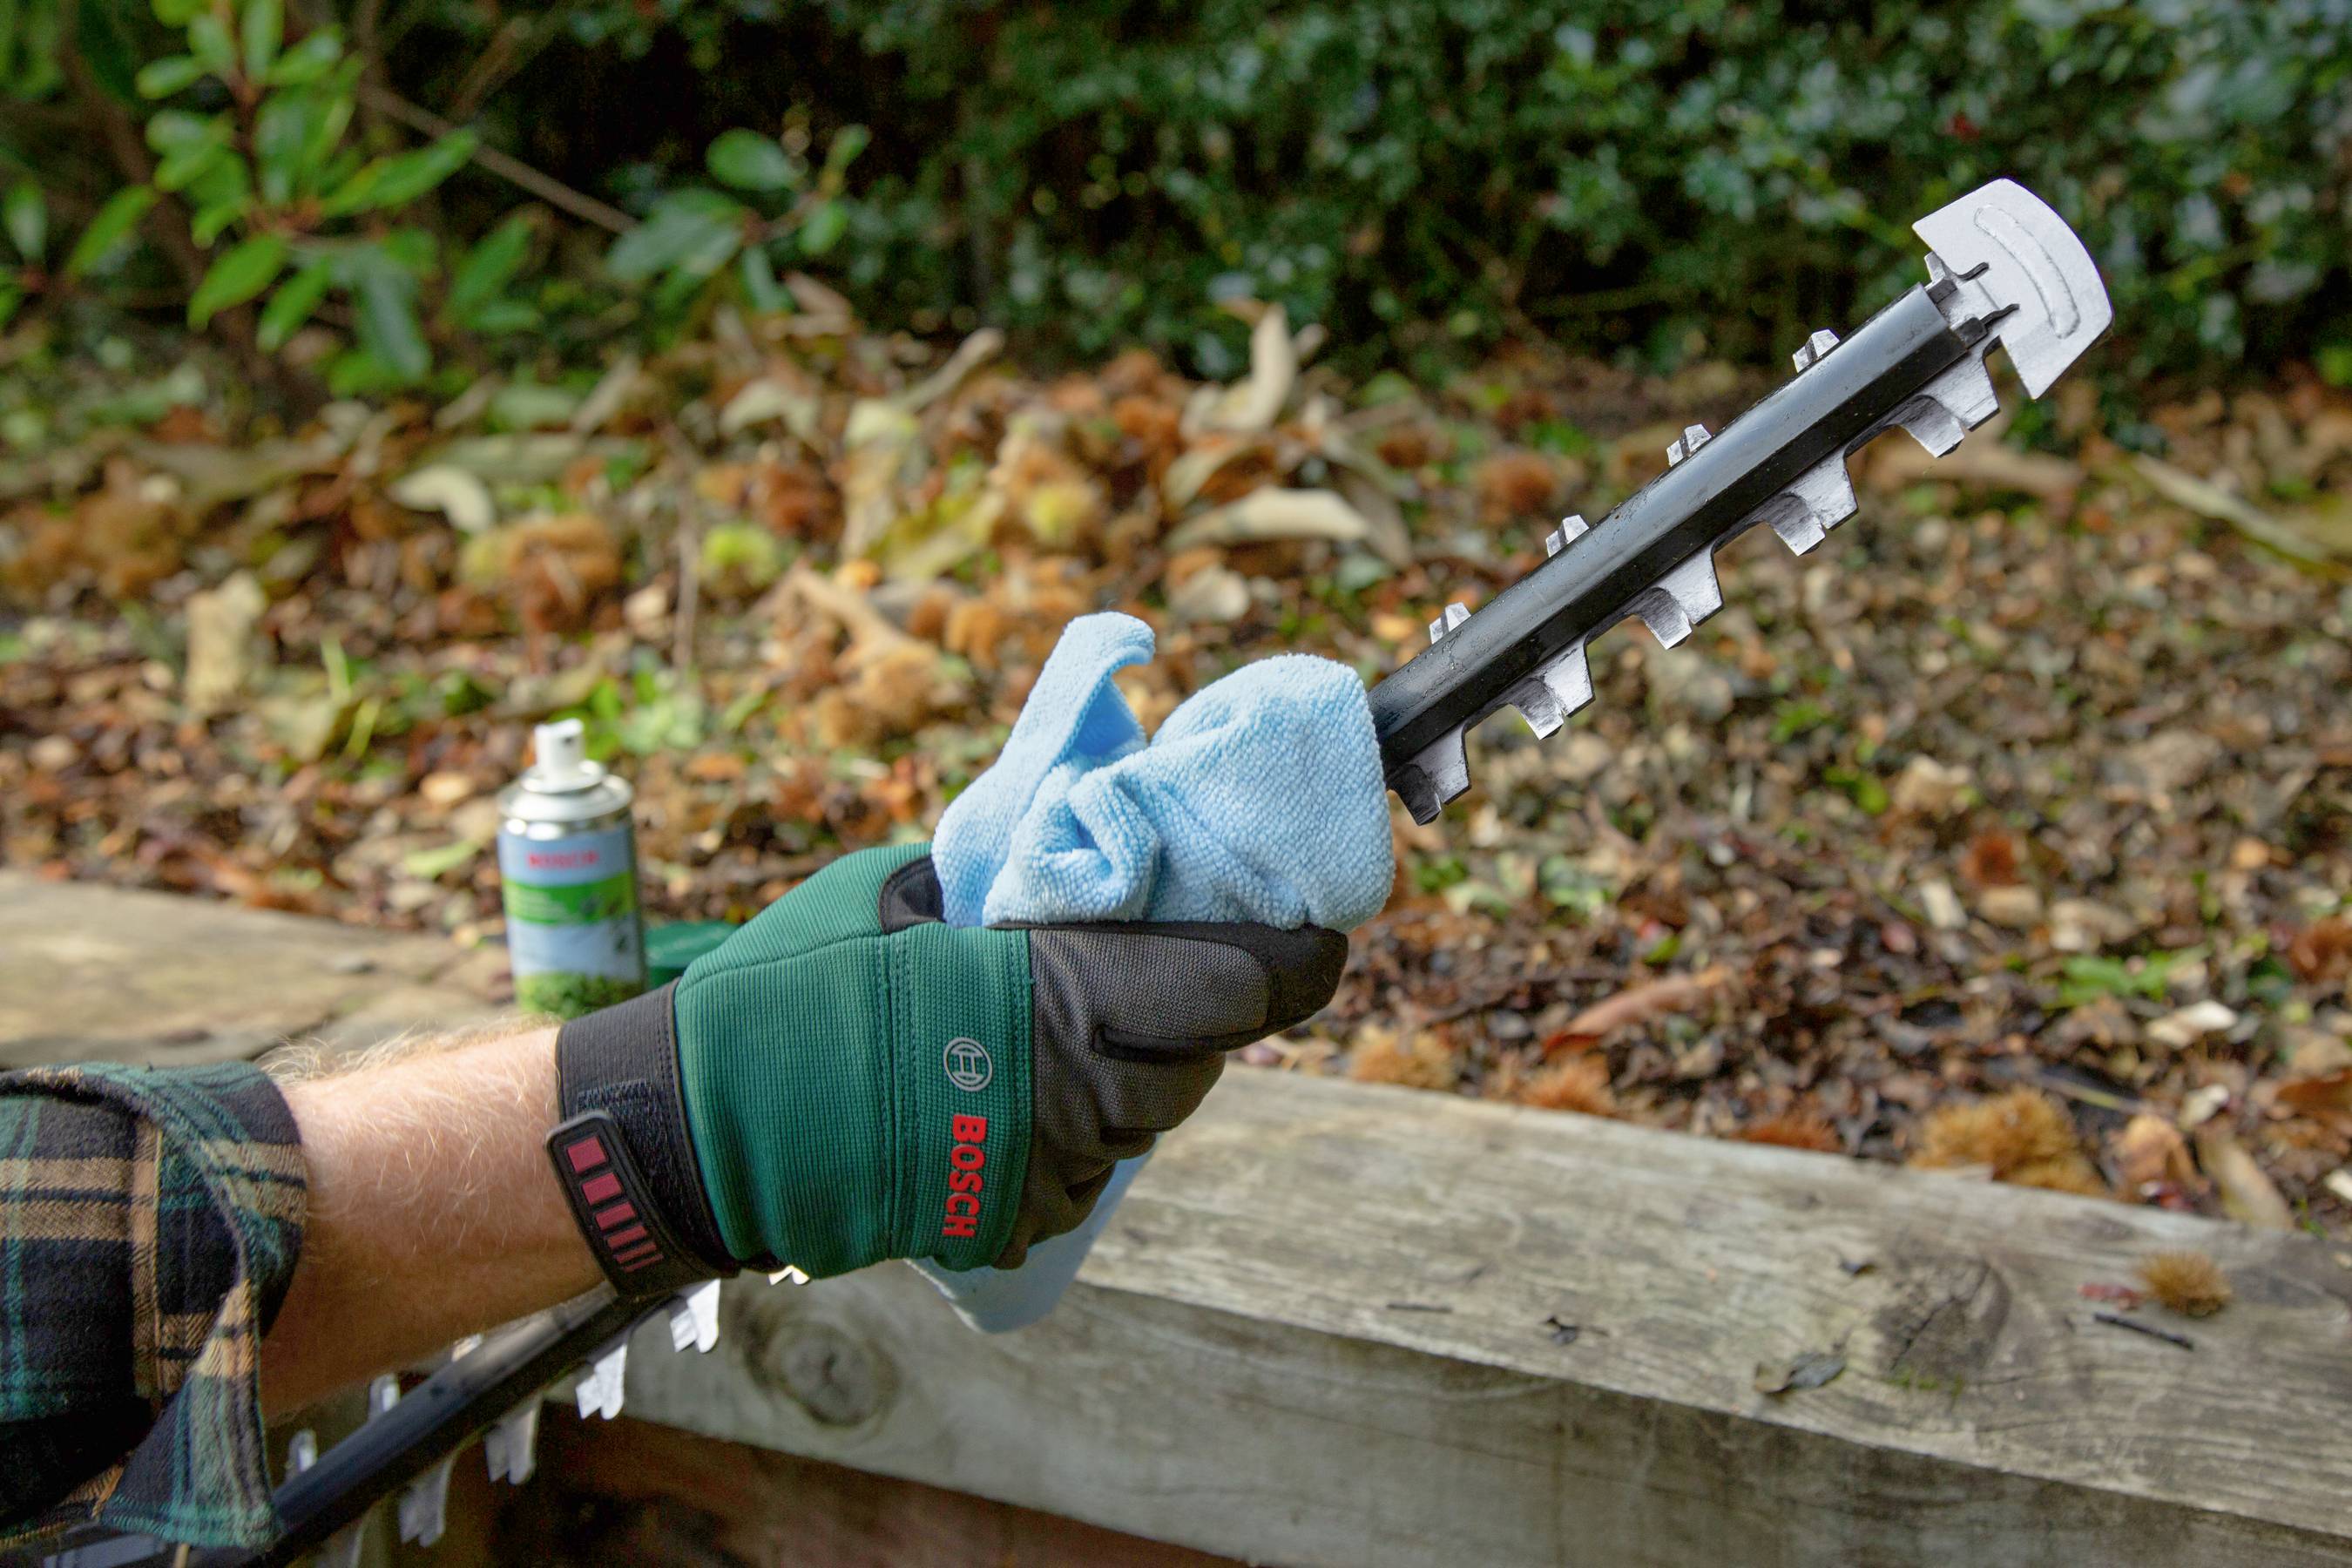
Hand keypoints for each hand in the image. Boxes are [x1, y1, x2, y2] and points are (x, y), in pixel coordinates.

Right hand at [545, 843, 1345, 1288]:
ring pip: (1152, 1118)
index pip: (1245, 985)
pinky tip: (1019, 1087)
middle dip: (1211, 1008)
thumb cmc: (790, 989)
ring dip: (1143, 1069)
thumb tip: (1075, 842)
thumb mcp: (906, 890)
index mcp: (1066, 994)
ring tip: (1087, 1018)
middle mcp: (1080, 1095)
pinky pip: (1087, 1169)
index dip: (1294, 956)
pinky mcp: (1013, 1224)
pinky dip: (1079, 1129)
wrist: (697, 1128)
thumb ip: (1011, 880)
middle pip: (1208, 1056)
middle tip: (1184, 958)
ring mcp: (1049, 1172)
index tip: (1313, 927)